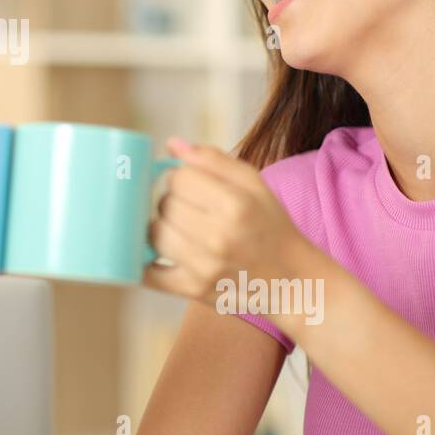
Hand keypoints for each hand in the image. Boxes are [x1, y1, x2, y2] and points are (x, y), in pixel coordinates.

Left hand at [145, 138, 308, 304]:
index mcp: (236, 204)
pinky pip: (149, 274)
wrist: (292, 281)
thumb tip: (172, 144)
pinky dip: (142, 262)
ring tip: (178, 230)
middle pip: (165, 205)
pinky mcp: (193, 290)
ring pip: (154, 234)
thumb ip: (213, 160)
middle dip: (171, 203)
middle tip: (188, 209)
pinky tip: (149, 254)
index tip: (189, 185)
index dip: (179, 177)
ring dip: (160, 229)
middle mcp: (219, 236)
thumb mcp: (255, 186)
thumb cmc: (271, 228)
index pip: (178, 177)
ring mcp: (204, 266)